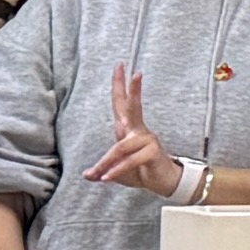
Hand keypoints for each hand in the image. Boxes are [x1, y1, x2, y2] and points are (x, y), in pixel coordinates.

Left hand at [82, 65, 176, 196]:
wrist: (163, 182)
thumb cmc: (141, 171)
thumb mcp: (116, 171)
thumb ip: (102, 170)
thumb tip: (86, 176)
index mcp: (129, 129)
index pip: (122, 103)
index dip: (120, 86)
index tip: (119, 67)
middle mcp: (138, 131)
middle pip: (131, 106)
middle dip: (126, 88)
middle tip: (123, 68)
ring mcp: (147, 140)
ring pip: (121, 147)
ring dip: (106, 163)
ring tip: (96, 174)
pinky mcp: (152, 152)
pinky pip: (130, 160)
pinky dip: (117, 170)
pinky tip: (107, 178)